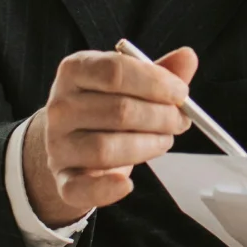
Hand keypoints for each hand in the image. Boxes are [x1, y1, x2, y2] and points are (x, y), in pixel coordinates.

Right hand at [23, 47, 197, 225]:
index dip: (154, 82)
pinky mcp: (62, 178)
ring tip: (164, 141)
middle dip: (160, 117)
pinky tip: (127, 183)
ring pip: (106, 149)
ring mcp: (58, 144)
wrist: (71, 140)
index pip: (115, 71)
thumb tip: (188, 57)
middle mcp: (60, 106)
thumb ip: (159, 71)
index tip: (181, 93)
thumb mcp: (129, 82)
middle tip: (180, 121)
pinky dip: (106, 189)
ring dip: (147, 146)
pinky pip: (80, 188)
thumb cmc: (105, 105)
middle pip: (118, 111)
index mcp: (75, 70)